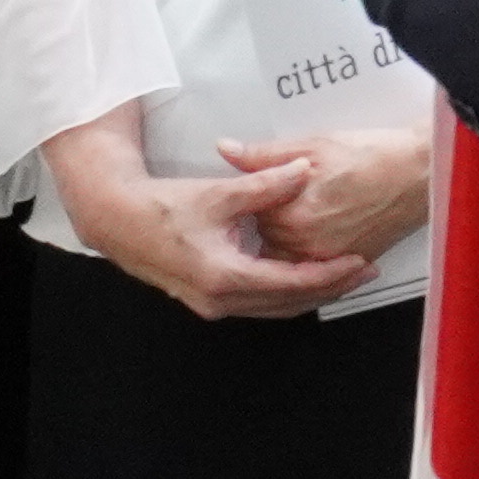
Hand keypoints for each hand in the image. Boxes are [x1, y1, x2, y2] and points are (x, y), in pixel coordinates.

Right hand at [40, 120, 368, 321]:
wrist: (116, 219)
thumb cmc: (162, 206)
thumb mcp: (219, 193)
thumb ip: (266, 184)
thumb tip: (304, 170)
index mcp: (225, 276)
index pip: (292, 283)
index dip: (330, 274)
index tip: (359, 262)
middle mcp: (220, 300)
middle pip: (288, 303)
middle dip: (329, 288)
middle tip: (363, 271)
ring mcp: (212, 304)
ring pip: (274, 308)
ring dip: (309, 293)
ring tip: (342, 275)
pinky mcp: (207, 299)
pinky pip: (258, 303)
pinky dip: (285, 292)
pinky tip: (302, 275)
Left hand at [220, 122, 433, 263]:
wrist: (420, 172)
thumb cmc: (371, 154)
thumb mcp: (312, 145)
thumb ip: (264, 156)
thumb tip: (225, 150)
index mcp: (290, 217)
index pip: (251, 215)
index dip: (256, 197)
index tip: (265, 186)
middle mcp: (305, 247)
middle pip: (268, 239)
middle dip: (271, 220)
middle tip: (291, 194)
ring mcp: (328, 260)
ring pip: (290, 256)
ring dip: (290, 239)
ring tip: (308, 209)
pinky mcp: (348, 265)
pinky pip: (316, 267)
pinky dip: (312, 252)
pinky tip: (321, 228)